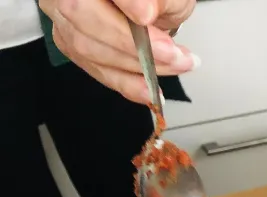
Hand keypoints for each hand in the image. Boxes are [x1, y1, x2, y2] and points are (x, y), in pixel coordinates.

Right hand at [39, 0, 198, 103]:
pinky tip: (150, 90)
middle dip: (131, 43)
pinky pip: (94, 68)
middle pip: (81, 14)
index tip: (146, 16)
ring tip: (175, 66)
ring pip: (87, 46)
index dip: (125, 1)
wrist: (149, 10)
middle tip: (172, 54)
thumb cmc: (156, 1)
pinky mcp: (70, 44)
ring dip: (136, 65)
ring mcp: (63, 16)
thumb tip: (144, 10)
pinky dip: (126, 84)